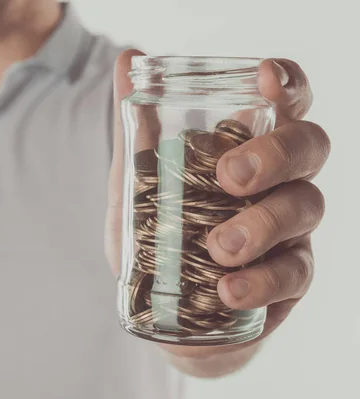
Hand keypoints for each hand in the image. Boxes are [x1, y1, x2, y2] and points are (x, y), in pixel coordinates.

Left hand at [105, 51, 330, 360]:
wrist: (159, 305)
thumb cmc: (156, 233)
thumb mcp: (137, 178)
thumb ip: (136, 125)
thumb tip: (126, 57)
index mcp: (247, 148)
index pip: (286, 103)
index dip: (287, 84)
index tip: (265, 77)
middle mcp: (279, 181)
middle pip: (309, 146)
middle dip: (275, 154)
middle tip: (229, 177)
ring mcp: (289, 230)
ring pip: (307, 207)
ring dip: (262, 224)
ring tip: (216, 246)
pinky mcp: (288, 280)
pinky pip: (295, 274)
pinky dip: (261, 280)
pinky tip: (228, 288)